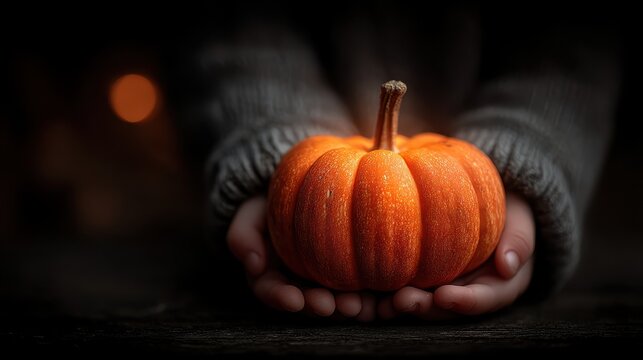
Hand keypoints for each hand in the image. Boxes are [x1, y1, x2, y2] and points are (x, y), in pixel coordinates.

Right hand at [227, 196, 377, 320]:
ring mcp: (332, 283)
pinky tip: (395, 296)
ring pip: (342, 302)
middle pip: (312, 303)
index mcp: (275, 278)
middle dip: (323, 307)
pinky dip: (381, 297)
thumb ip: (244, 236)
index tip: (293, 299)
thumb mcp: (250, 214)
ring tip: (360, 304)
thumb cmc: (273, 203)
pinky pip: (369, 290)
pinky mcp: (358, 276)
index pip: (274, 292)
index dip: (282, 298)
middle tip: (337, 306)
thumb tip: (254, 264)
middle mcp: (303, 286)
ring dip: (353, 308)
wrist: (305, 189)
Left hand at [378, 193, 534, 318]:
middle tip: (401, 301)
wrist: (485, 198)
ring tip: (380, 303)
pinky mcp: (419, 276)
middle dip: (425, 308)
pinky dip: (385, 293)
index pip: (483, 299)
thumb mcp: (520, 218)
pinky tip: (367, 293)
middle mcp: (468, 292)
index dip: (464, 302)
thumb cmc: (506, 208)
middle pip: (446, 308)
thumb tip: (507, 266)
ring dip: (401, 306)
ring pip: (422, 302)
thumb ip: (518, 239)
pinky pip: (403, 286)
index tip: (444, 296)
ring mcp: (442, 286)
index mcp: (498, 285)